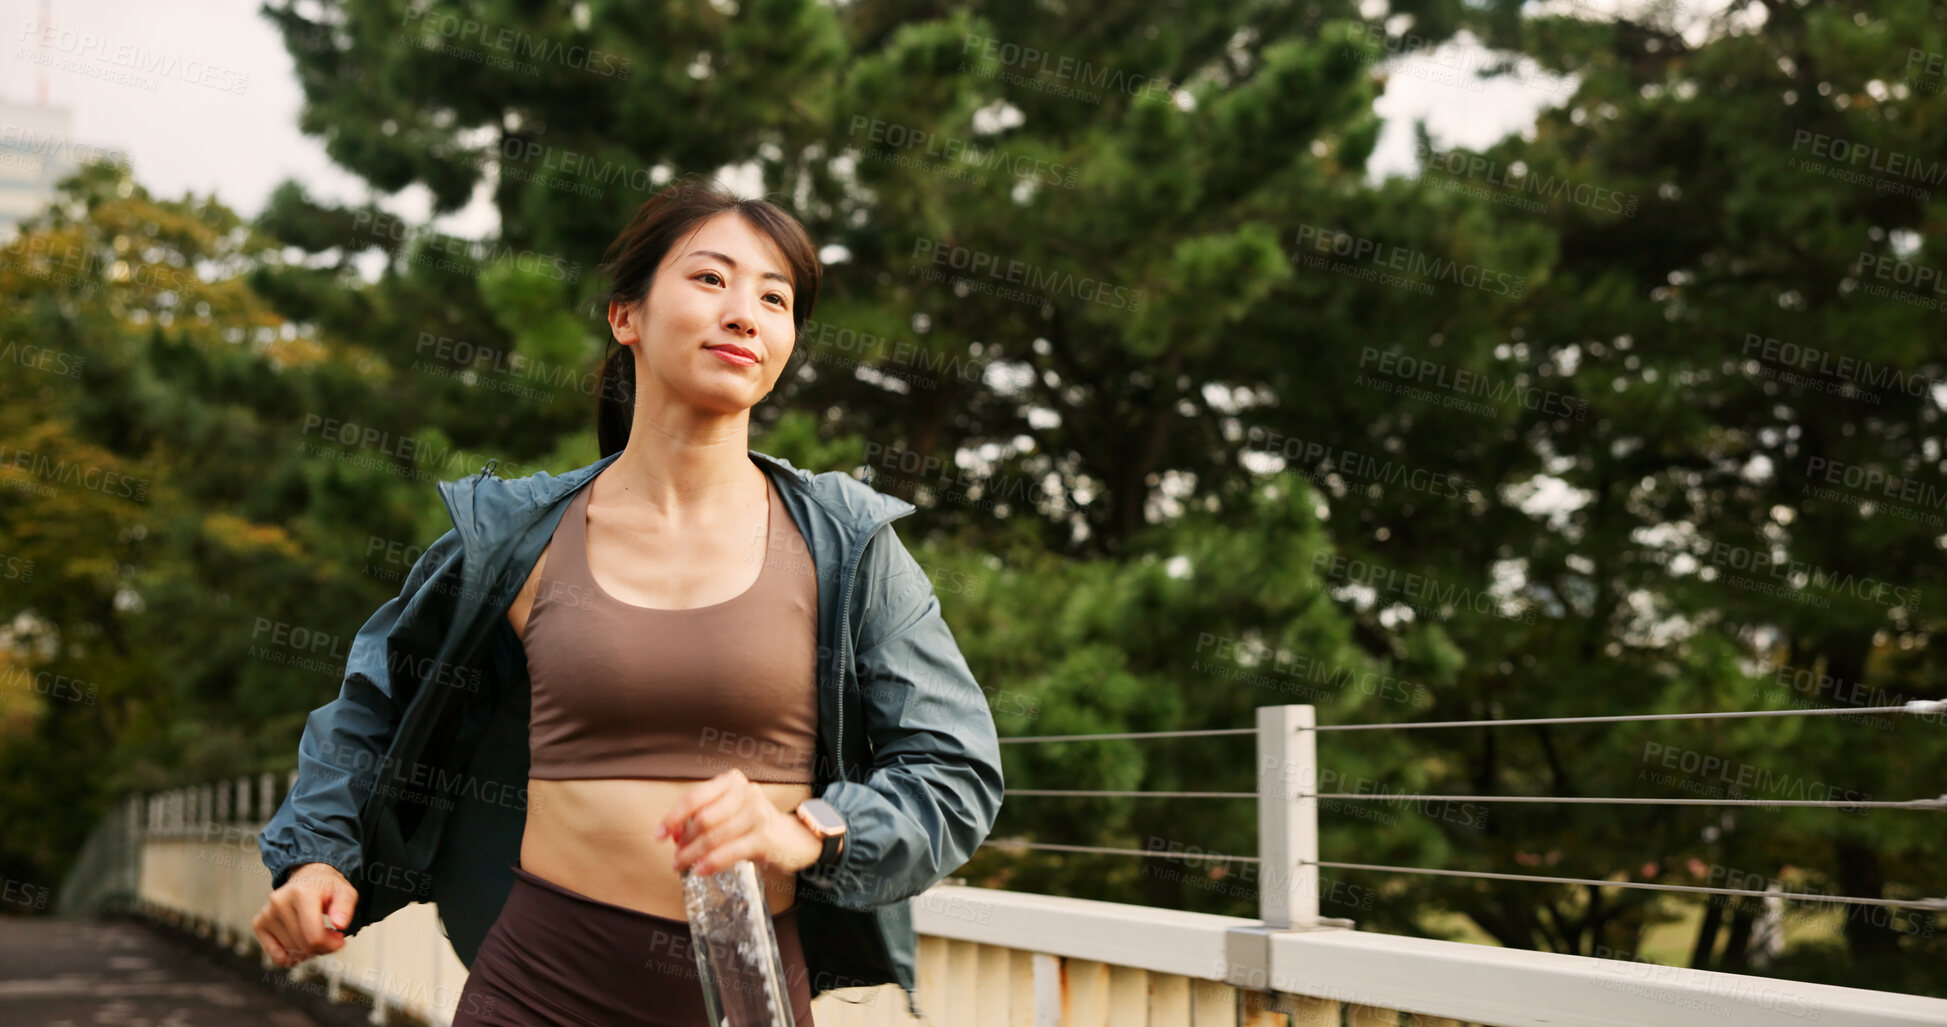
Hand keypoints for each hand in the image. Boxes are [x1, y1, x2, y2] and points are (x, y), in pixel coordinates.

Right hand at [252, 862, 357, 967]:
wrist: (307, 878)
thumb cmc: (327, 888)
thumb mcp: (345, 892)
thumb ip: (346, 907)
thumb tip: (340, 924)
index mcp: (302, 893)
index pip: (314, 936)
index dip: (330, 945)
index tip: (340, 939)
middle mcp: (279, 902)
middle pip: (303, 945)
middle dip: (322, 948)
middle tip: (331, 938)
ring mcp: (266, 913)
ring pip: (291, 951)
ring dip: (309, 952)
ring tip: (317, 937)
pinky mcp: (259, 923)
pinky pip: (275, 955)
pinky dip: (290, 957)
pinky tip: (302, 947)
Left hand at [657, 769, 822, 876]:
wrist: (796, 839)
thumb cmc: (756, 826)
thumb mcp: (730, 814)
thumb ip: (704, 819)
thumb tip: (671, 834)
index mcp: (733, 782)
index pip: (695, 796)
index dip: (673, 817)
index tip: (658, 835)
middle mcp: (746, 792)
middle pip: (702, 818)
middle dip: (683, 841)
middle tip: (675, 857)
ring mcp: (756, 813)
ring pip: (713, 837)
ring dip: (692, 855)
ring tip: (682, 866)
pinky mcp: (764, 836)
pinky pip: (728, 852)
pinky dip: (710, 863)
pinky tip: (701, 871)